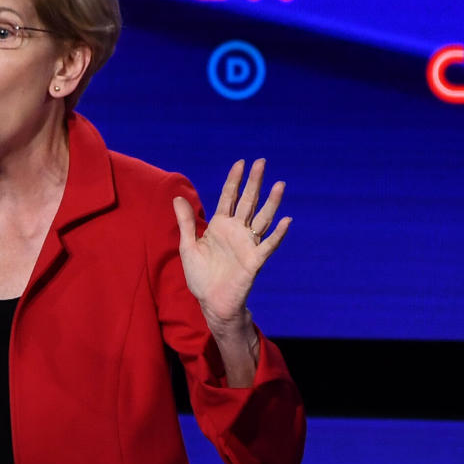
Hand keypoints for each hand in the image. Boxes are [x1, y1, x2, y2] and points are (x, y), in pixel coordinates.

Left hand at [172, 159, 289, 335]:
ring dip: (271, 203)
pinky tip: (286, 220)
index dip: (234, 180)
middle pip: (247, 202)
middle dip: (254, 182)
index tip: (241, 163)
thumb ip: (185, 222)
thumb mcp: (188, 246)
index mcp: (220, 226)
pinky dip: (278, 234)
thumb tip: (177, 197)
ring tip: (279, 185)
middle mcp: (236, 231)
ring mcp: (247, 244)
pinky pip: (268, 245)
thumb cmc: (200, 276)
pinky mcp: (254, 261)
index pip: (228, 197)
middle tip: (262, 162)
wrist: (210, 301)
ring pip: (262, 219)